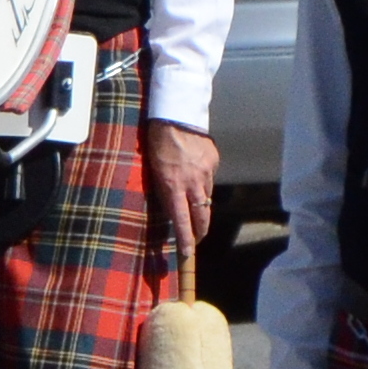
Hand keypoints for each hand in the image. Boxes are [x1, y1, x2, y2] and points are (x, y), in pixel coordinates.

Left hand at [143, 120, 217, 256]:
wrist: (175, 115)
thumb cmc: (156, 142)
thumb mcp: (153, 170)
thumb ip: (164, 190)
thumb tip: (171, 209)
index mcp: (173, 185)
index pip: (181, 220)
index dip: (186, 239)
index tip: (188, 253)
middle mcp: (192, 182)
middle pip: (202, 215)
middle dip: (200, 231)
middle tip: (197, 239)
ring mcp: (206, 172)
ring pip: (207, 197)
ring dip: (201, 205)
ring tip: (194, 207)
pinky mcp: (214, 161)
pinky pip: (210, 179)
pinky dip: (204, 182)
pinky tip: (196, 175)